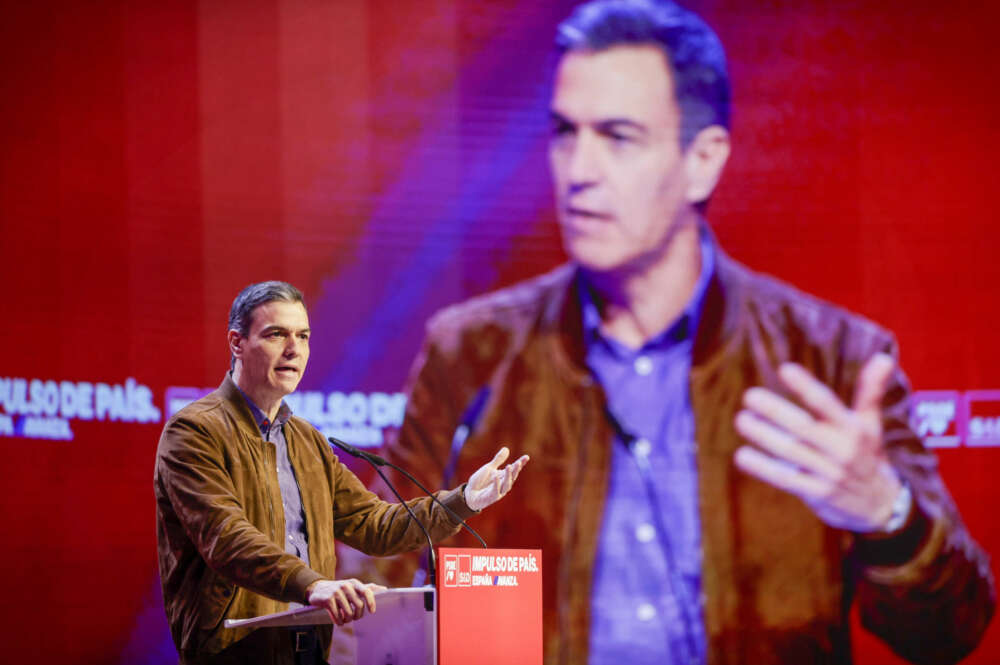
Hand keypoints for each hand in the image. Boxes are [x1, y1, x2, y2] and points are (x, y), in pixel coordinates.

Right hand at [306, 579, 386, 625]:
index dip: (371, 602)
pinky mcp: (328, 600)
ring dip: (348, 620)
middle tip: (354, 618)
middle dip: (358, 615)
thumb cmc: (340, 590)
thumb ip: (367, 588)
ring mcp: (336, 592)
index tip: (372, 612)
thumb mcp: (353, 587)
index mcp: (354, 583)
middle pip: (359, 605)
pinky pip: (337, 616)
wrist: (318, 589)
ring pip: (348, 612)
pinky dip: (339, 622)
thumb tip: (385, 589)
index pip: (367, 592)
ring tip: (346, 620)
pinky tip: (339, 622)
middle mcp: (346, 585)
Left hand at [464, 447, 529, 511]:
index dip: (520, 464)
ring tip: (509, 466)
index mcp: (503, 476)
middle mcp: (503, 484)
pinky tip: (496, 476)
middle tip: (518, 463)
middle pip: (512, 477)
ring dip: (508, 476)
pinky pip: (495, 491)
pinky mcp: (491, 497)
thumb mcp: (489, 468)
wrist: (470, 494)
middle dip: (516, 470)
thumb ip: (498, 460)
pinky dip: (496, 484)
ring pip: (506, 484)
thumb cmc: (480, 481)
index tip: (526, 457)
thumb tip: (506, 448)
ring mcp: (498, 492)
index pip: (514, 470)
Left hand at [733, 352, 901, 531]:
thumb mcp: (871, 424)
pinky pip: (786, 480)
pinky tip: (742, 455)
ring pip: (791, 452)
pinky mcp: (817, 494)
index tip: (785, 369)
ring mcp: (829, 473)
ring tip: (742, 419)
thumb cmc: (867, 456)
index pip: (827, 404)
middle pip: (804, 427)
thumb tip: (884, 356)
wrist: (881, 507)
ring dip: (764, 436)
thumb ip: (870, 391)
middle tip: (749, 395)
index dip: (806, 387)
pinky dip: (764, 468)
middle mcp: (842, 450)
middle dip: (775, 411)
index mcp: (853, 429)